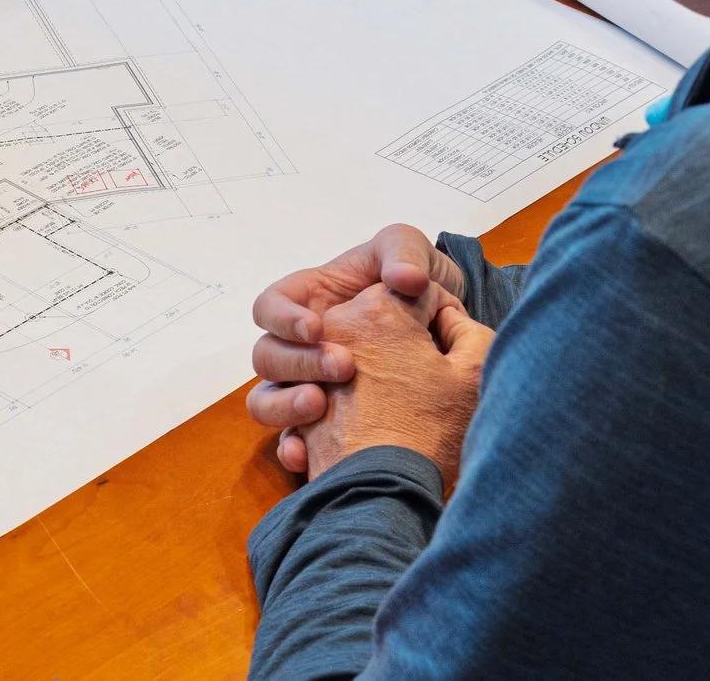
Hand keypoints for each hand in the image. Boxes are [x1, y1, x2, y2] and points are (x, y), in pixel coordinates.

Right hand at [247, 223, 465, 471]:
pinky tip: (308, 455)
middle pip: (266, 357)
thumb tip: (404, 280)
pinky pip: (292, 440)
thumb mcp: (409, 253)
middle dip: (299, 363)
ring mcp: (307, 384)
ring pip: (266, 401)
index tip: (316, 329)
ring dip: (286, 406)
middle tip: (343, 367)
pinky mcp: (323, 423)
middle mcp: (299, 345)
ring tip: (321, 407)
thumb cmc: (414, 282)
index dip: (283, 319)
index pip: (269, 307)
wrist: (442, 330)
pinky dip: (293, 449)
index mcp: (306, 300)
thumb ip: (403, 254)